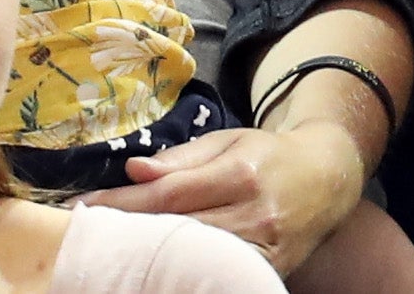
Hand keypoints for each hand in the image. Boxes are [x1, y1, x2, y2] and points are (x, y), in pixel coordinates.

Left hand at [85, 122, 364, 275]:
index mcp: (240, 174)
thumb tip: (134, 170)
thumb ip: (182, 157)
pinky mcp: (266, 272)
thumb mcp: (230, 141)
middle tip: (87, 234)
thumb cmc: (269, 156)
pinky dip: (183, 269)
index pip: (169, 194)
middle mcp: (252, 214)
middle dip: (128, 232)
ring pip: (192, 256)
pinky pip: (215, 272)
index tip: (86, 206)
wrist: (327, 181)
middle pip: (176, 229)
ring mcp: (261, 250)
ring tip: (114, 252)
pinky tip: (156, 266)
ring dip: (150, 255)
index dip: (123, 204)